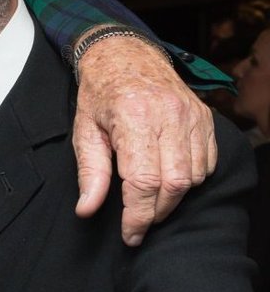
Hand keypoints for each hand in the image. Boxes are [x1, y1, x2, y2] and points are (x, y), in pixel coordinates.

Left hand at [73, 34, 216, 245]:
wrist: (126, 56)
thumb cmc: (100, 95)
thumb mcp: (83, 132)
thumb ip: (89, 173)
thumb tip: (87, 209)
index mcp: (134, 118)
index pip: (143, 181)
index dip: (137, 215)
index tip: (130, 235)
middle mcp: (168, 116)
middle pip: (174, 184)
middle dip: (156, 213)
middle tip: (138, 225)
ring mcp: (191, 116)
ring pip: (194, 176)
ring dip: (174, 199)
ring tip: (151, 204)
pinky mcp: (204, 118)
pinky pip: (207, 161)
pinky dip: (191, 180)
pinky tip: (169, 182)